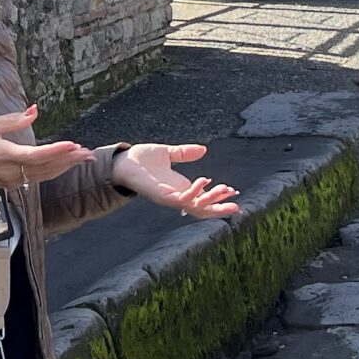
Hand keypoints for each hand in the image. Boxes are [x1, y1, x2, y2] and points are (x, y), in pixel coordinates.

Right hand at [0, 108, 89, 188]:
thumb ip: (11, 120)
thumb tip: (34, 112)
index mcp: (4, 155)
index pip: (35, 154)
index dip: (56, 150)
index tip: (73, 144)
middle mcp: (11, 171)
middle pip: (46, 167)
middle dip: (69, 160)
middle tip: (88, 153)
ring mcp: (12, 180)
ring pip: (45, 175)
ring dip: (65, 167)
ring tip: (84, 159)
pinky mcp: (13, 183)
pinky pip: (38, 178)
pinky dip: (54, 171)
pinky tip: (65, 166)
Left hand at [115, 142, 240, 218]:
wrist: (122, 161)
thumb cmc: (141, 159)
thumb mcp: (168, 153)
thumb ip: (184, 153)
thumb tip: (203, 149)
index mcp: (180, 188)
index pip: (203, 199)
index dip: (219, 198)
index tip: (234, 191)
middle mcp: (176, 196)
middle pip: (203, 209)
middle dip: (220, 208)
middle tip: (237, 205)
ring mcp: (169, 198)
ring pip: (195, 206)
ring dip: (211, 199)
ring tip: (224, 188)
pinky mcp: (161, 195)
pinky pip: (181, 199)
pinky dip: (194, 192)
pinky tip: (203, 180)